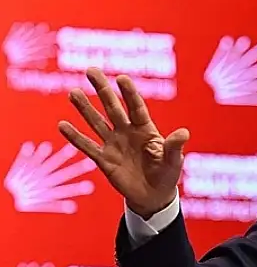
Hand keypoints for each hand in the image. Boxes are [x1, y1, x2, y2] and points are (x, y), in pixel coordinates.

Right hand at [58, 68, 188, 218]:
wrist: (154, 196)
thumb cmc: (167, 174)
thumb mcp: (174, 160)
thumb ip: (175, 146)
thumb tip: (184, 133)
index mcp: (146, 129)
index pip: (136, 107)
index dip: (129, 93)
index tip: (121, 78)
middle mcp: (127, 132)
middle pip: (113, 108)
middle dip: (103, 90)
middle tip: (91, 70)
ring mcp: (114, 145)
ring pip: (97, 123)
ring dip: (85, 109)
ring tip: (73, 93)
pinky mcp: (104, 160)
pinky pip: (88, 147)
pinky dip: (75, 137)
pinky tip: (62, 125)